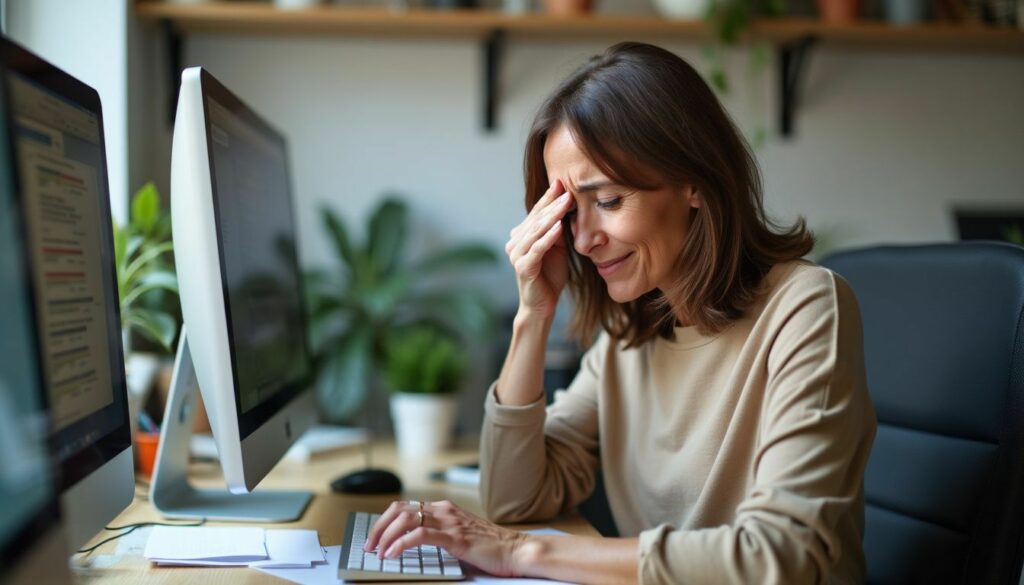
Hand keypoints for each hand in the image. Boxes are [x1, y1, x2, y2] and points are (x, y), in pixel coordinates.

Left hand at [364, 499, 527, 576]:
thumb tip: (410, 542)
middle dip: (379, 527)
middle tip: (369, 546)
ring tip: (377, 552)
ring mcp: (450, 522)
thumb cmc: (490, 547)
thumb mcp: (459, 534)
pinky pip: (419, 536)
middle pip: (399, 510)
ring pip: (406, 520)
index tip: (374, 537)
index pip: (404, 506)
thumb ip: (439, 533)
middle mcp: (444, 510)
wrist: (516, 550)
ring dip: (385, 536)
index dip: (384, 520)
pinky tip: (393, 555)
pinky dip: (401, 544)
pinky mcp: (455, 537)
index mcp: (444, 508)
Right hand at [505, 180, 573, 319]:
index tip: (562, 182)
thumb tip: (566, 208)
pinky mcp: (523, 267)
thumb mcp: (556, 249)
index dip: (549, 197)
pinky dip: (549, 237)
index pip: (536, 212)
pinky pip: (538, 249)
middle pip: (536, 219)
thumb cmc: (550, 277)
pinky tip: (560, 227)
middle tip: (568, 189)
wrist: (542, 306)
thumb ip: (557, 231)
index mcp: (521, 236)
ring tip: (566, 203)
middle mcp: (515, 242)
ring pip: (536, 231)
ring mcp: (517, 255)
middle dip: (553, 203)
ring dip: (552, 216)